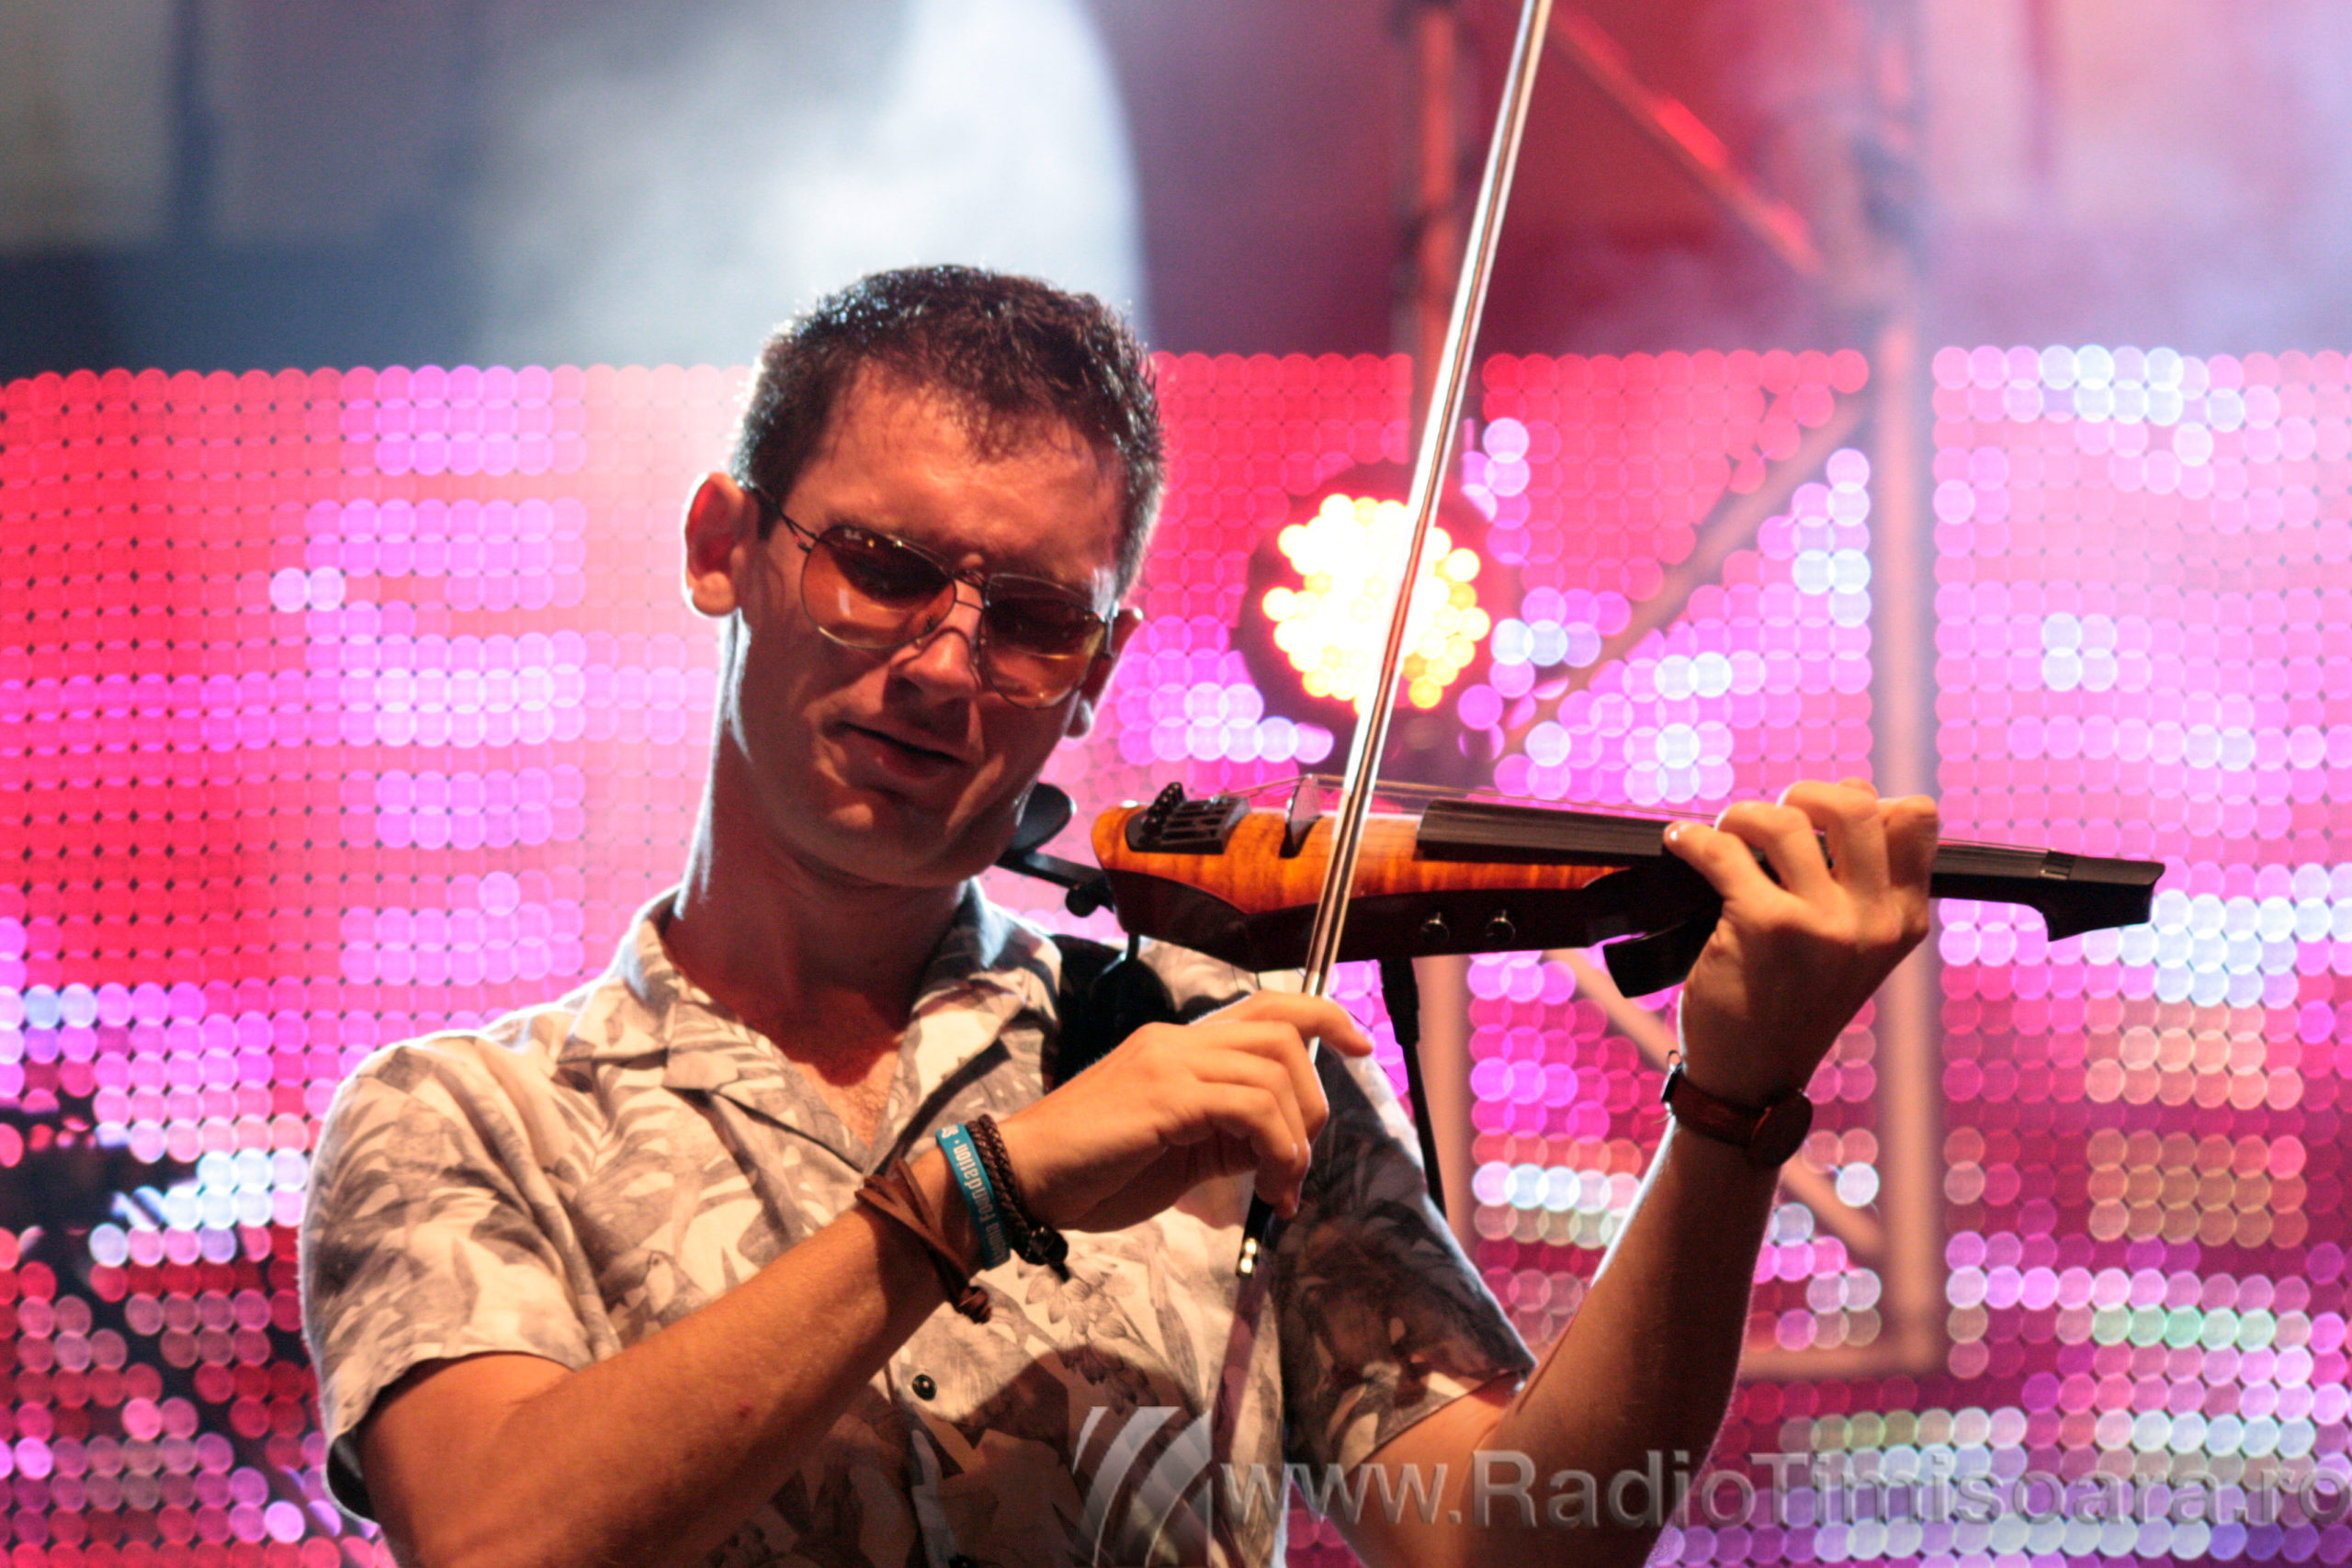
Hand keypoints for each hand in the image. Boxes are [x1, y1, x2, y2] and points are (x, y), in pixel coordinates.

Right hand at [995, 992, 1374, 1234]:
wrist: (1023, 1176)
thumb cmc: (1092, 1170)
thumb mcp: (1175, 1148)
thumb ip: (1223, 1132)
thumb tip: (1278, 1145)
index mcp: (1179, 1045)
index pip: (1266, 1007)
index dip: (1324, 1016)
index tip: (1362, 1046)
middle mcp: (1178, 1040)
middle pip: (1283, 1036)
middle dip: (1312, 1102)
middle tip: (1294, 1165)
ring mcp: (1170, 1062)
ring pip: (1274, 1073)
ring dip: (1293, 1139)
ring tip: (1278, 1188)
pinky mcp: (1166, 1096)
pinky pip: (1251, 1108)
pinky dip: (1275, 1150)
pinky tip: (1266, 1188)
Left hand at [1662, 778, 1936, 1106]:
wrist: (1751, 1078)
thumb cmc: (1793, 1003)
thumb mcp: (1855, 950)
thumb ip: (1862, 884)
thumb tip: (1851, 794)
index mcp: (1904, 920)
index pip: (1916, 818)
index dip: (1865, 798)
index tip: (1821, 816)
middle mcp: (1874, 921)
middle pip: (1855, 803)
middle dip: (1803, 795)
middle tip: (1768, 821)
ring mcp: (1822, 923)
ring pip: (1784, 820)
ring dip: (1742, 817)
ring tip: (1724, 837)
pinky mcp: (1764, 926)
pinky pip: (1723, 850)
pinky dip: (1692, 839)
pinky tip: (1681, 844)